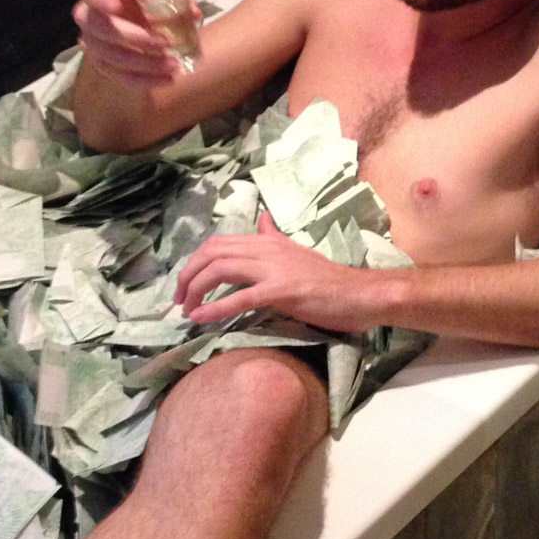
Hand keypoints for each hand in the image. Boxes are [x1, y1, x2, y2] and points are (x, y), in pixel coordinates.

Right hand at [73, 0, 190, 87]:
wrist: (141, 23)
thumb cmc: (149, 2)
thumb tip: (192, 13)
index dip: (99, 0)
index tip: (117, 8)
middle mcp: (89, 17)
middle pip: (100, 29)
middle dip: (132, 37)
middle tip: (163, 43)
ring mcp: (93, 44)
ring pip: (110, 56)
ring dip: (143, 63)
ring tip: (173, 64)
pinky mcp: (103, 65)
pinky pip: (119, 76)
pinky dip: (144, 80)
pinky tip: (166, 80)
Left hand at [175, 214, 393, 331]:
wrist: (359, 294)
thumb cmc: (328, 280)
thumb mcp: (295, 253)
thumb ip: (273, 238)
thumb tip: (262, 220)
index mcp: (267, 241)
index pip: (218, 243)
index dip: (195, 262)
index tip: (185, 285)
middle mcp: (267, 248)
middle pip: (212, 253)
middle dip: (188, 276)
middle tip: (178, 300)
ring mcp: (274, 268)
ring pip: (221, 270)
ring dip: (196, 290)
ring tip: (185, 310)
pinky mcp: (282, 291)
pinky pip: (241, 297)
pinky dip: (215, 308)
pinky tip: (199, 319)